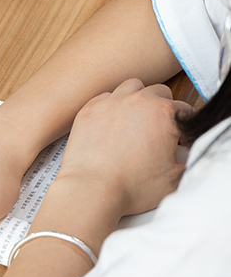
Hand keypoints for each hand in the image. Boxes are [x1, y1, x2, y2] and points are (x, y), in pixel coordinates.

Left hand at [57, 79, 193, 216]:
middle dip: (163, 109)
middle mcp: (138, 101)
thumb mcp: (174, 179)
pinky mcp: (90, 110)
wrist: (92, 189)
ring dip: (138, 99)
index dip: (184, 127)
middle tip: (158, 131)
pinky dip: (112, 106)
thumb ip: (187, 162)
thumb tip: (185, 156)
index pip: (185, 110)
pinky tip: (112, 124)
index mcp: (164, 113)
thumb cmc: (132, 187)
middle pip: (160, 93)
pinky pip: (105, 97)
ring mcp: (111, 102)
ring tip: (135, 121)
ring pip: (132, 87)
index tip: (177, 141)